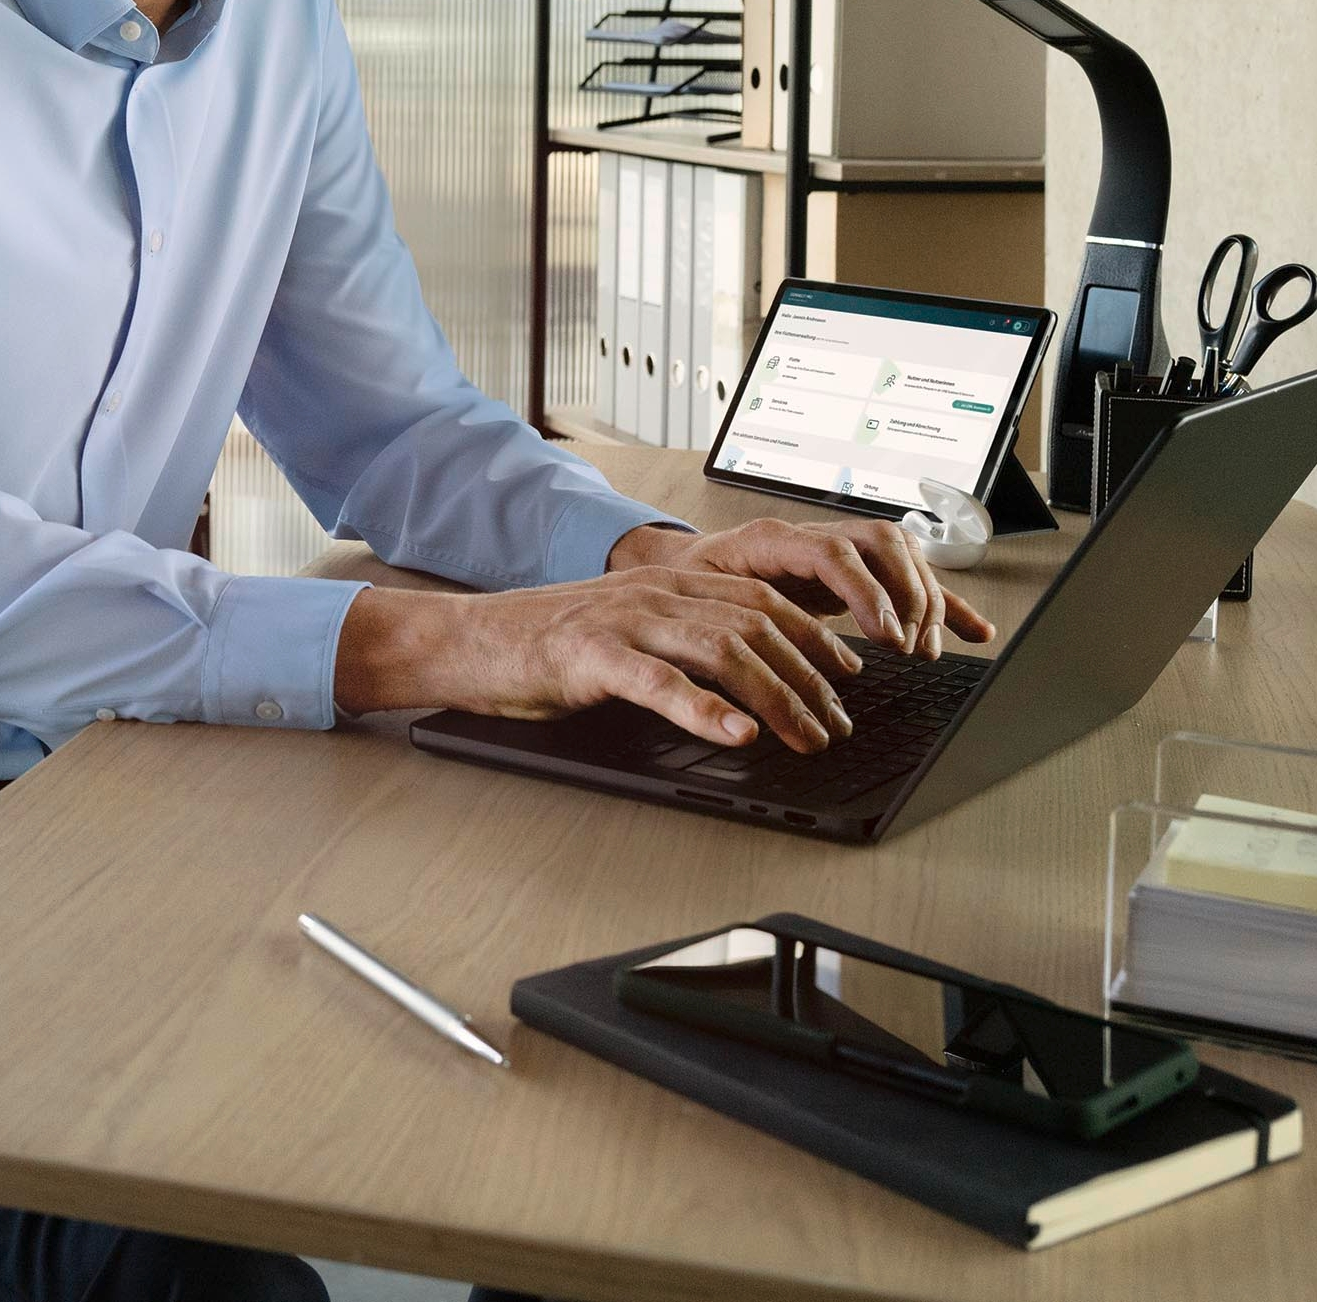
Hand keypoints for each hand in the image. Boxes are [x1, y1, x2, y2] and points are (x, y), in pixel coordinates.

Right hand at [335, 565, 867, 754]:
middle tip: (838, 723)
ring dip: (776, 697)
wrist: (470, 639)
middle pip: (756, 624)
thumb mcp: (626, 628)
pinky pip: (660, 681)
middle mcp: (652, 591)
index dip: (814, 636)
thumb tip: (750, 680)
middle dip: (809, 677)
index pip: (761, 599)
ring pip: (722, 649)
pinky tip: (738, 734)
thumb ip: (681, 639)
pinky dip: (706, 709)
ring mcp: (623, 620)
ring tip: (806, 736)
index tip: (847, 674)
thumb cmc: (547, 644)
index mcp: (666, 581)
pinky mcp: (591, 655)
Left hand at [606, 514, 994, 662]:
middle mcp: (808, 537)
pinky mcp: (849, 573)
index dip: (867, 593)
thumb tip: (749, 685)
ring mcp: (832, 550)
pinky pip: (905, 578)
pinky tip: (972, 631)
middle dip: (907, 595)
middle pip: (880, 543)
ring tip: (927, 649)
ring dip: (924, 599)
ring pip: (898, 554)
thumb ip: (722, 630)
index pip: (835, 551)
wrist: (669, 567)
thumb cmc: (681, 587)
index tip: (886, 637)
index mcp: (770, 538)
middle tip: (910, 648)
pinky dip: (942, 602)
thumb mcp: (694, 604)